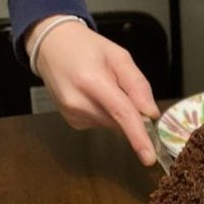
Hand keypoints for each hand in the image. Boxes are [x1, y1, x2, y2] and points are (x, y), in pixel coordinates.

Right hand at [25, 16, 160, 164]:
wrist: (51, 46)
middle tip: (120, 85)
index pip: (121, 114)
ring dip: (117, 111)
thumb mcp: (118, 56)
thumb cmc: (86, 47)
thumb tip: (151, 113)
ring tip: (102, 86)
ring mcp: (73, 115)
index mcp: (92, 82)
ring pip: (113, 124)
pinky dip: (106, 112)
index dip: (138, 136)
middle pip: (120, 121)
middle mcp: (79, 103)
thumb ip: (137, 84)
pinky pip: (102, 123)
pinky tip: (94, 95)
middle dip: (131, 111)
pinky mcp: (73, 121)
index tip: (149, 157)